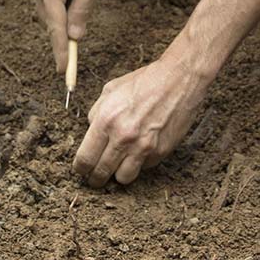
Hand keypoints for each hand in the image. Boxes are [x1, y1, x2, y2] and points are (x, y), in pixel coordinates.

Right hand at [31, 0, 110, 71]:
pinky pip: (50, 1)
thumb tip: (75, 37)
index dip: (61, 53)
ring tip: (86, 2)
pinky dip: (62, 8)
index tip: (64, 73)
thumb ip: (83, 10)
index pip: (57, 29)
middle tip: (77, 55)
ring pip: (51, 13)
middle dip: (64, 38)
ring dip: (65, 20)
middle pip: (52, 23)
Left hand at [75, 56, 207, 187]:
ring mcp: (143, 147)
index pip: (85, 159)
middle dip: (95, 178)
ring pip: (123, 179)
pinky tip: (141, 149)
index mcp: (106, 121)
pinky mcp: (160, 152)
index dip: (80, 168)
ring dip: (118, 174)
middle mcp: (123, 137)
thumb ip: (96, 113)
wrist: (179, 80)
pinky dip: (140, 163)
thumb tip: (91, 132)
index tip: (81, 169)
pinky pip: (144, 168)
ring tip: (119, 164)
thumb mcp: (111, 90)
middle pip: (101, 173)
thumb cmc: (145, 82)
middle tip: (95, 176)